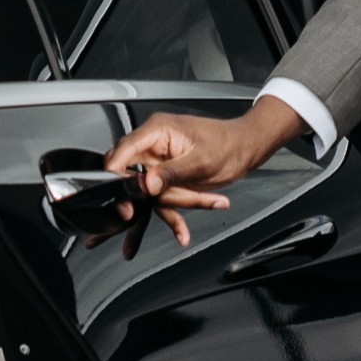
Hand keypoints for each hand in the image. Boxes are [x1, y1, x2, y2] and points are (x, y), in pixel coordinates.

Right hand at [98, 96, 309, 258]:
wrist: (245, 149)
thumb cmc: (228, 144)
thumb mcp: (200, 161)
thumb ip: (170, 173)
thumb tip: (146, 185)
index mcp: (157, 130)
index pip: (123, 150)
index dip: (116, 173)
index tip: (119, 195)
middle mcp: (153, 145)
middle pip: (131, 175)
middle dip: (145, 197)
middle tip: (137, 214)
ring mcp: (158, 163)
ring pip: (148, 193)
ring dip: (173, 205)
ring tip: (200, 210)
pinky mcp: (165, 178)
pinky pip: (160, 199)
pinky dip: (174, 215)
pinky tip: (182, 230)